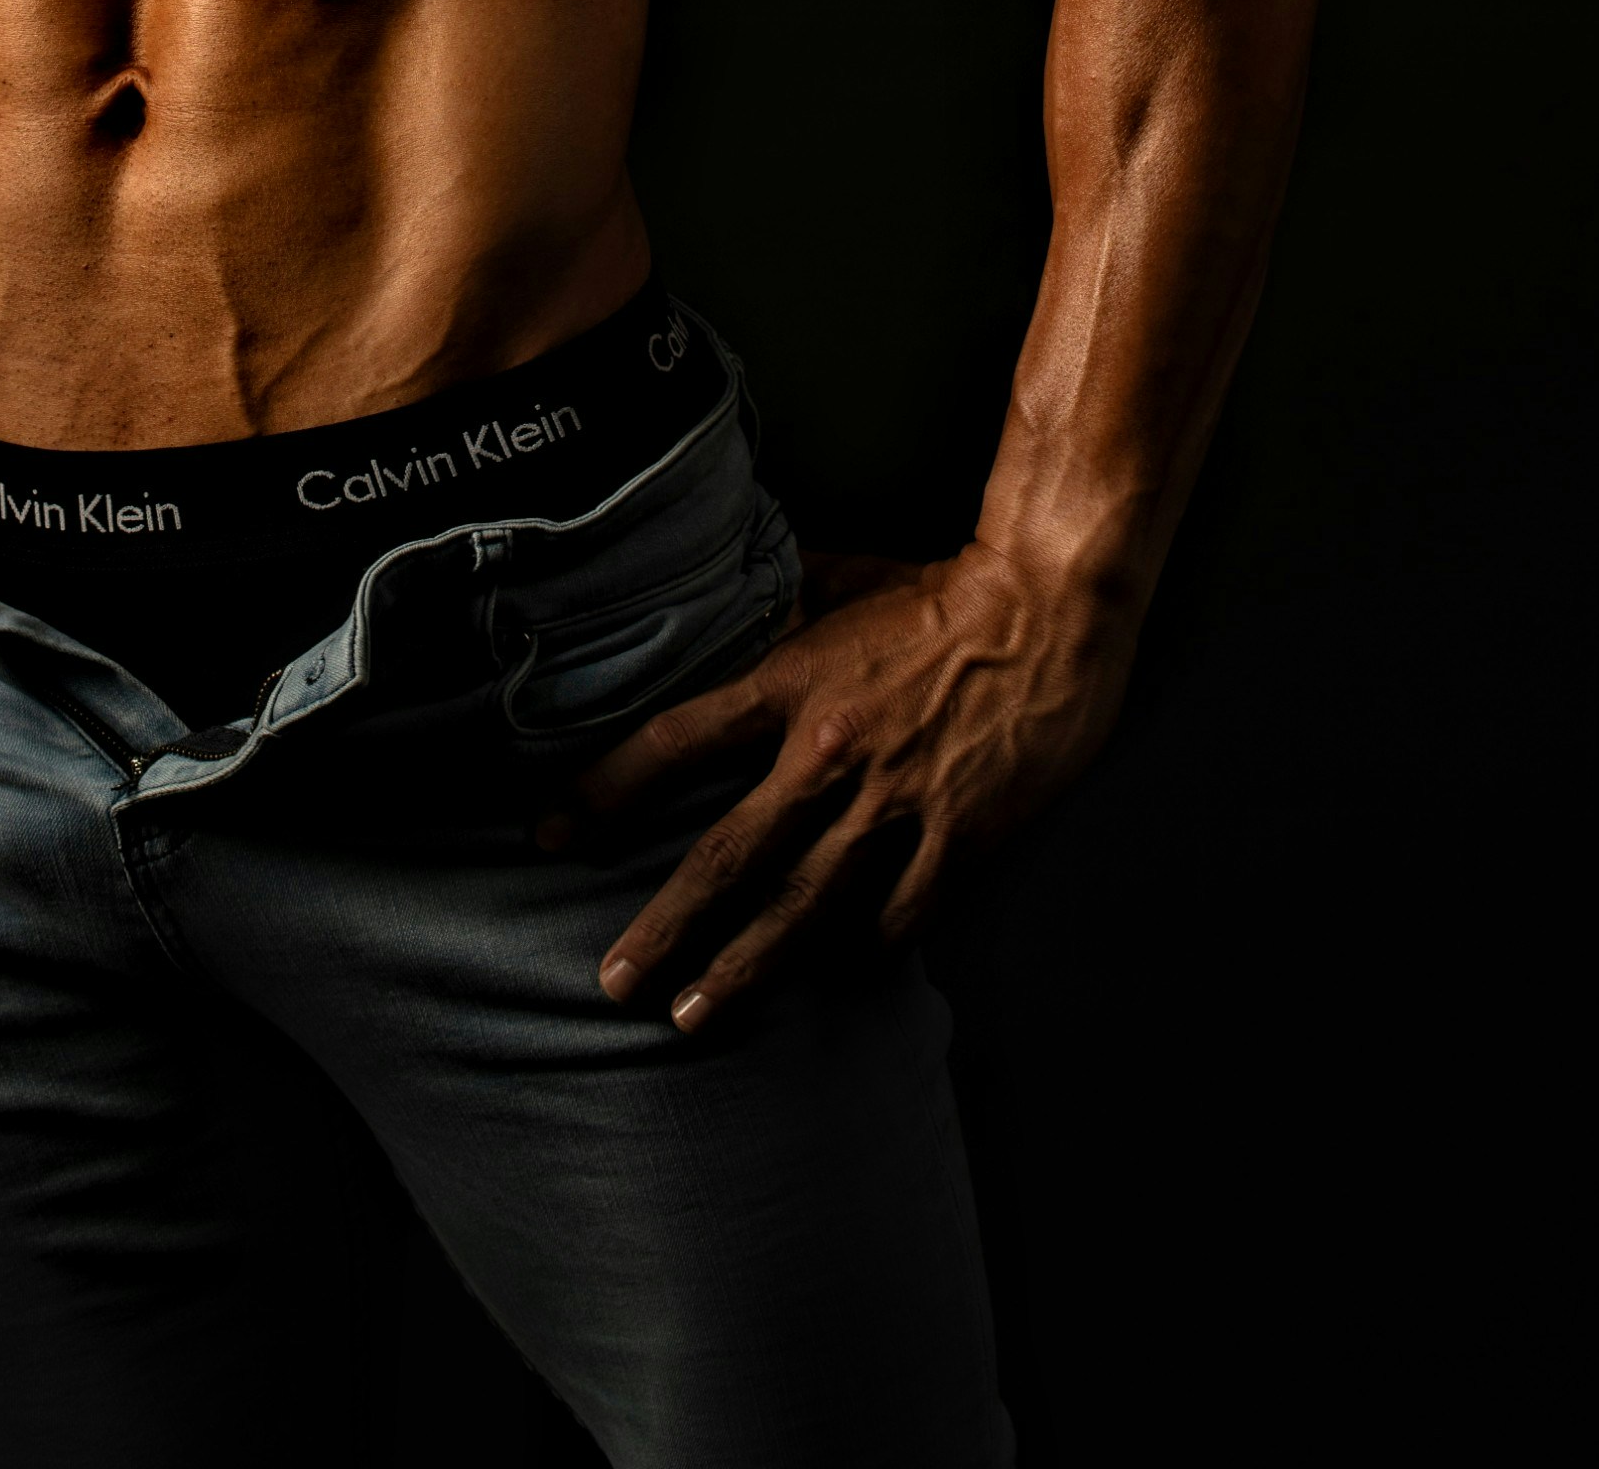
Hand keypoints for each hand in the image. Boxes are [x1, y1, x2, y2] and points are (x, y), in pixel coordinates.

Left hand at [559, 541, 1132, 1032]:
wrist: (1049, 607)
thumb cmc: (941, 589)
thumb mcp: (839, 583)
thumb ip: (779, 610)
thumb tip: (735, 608)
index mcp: (792, 685)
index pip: (673, 742)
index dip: (605, 791)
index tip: (550, 832)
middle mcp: (830, 754)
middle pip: (730, 856)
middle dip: (667, 928)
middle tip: (617, 982)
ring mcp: (896, 803)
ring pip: (804, 908)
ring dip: (746, 968)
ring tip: (697, 1014)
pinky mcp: (959, 837)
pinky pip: (897, 915)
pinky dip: (860, 949)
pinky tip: (833, 970)